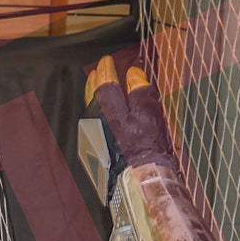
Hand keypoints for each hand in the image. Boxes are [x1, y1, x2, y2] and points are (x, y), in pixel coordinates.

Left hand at [84, 56, 176, 171]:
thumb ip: (140, 92)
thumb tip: (134, 74)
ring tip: (96, 84)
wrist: (139, 180)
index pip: (106, 82)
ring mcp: (92, 134)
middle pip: (92, 93)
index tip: (108, 60)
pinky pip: (91, 120)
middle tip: (99, 68)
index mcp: (110, 109)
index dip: (108, 69)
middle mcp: (96, 119)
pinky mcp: (92, 147)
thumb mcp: (150, 115)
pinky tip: (99, 111)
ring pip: (90, 106)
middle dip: (96, 78)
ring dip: (93, 92)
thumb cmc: (148, 148)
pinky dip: (95, 110)